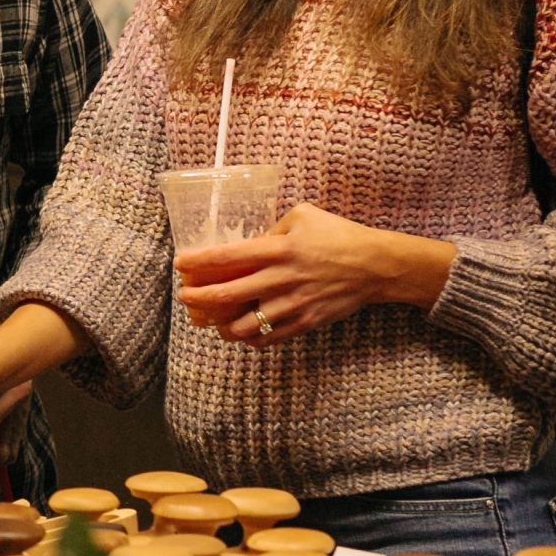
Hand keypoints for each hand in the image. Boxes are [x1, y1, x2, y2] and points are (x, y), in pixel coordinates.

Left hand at [173, 203, 455, 348]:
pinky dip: (252, 339)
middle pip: (229, 294)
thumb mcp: (303, 217)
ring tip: (214, 322)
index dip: (199, 262)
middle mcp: (281, 278)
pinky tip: (243, 333)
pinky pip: (270, 338)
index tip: (180, 264)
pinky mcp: (305, 322)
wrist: (374, 266)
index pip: (228, 256)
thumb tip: (250, 244)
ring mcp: (293, 304)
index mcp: (278, 248)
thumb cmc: (338, 235)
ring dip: (224, 326)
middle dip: (200, 298)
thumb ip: (272, 230)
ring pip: (246, 325)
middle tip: (186, 299)